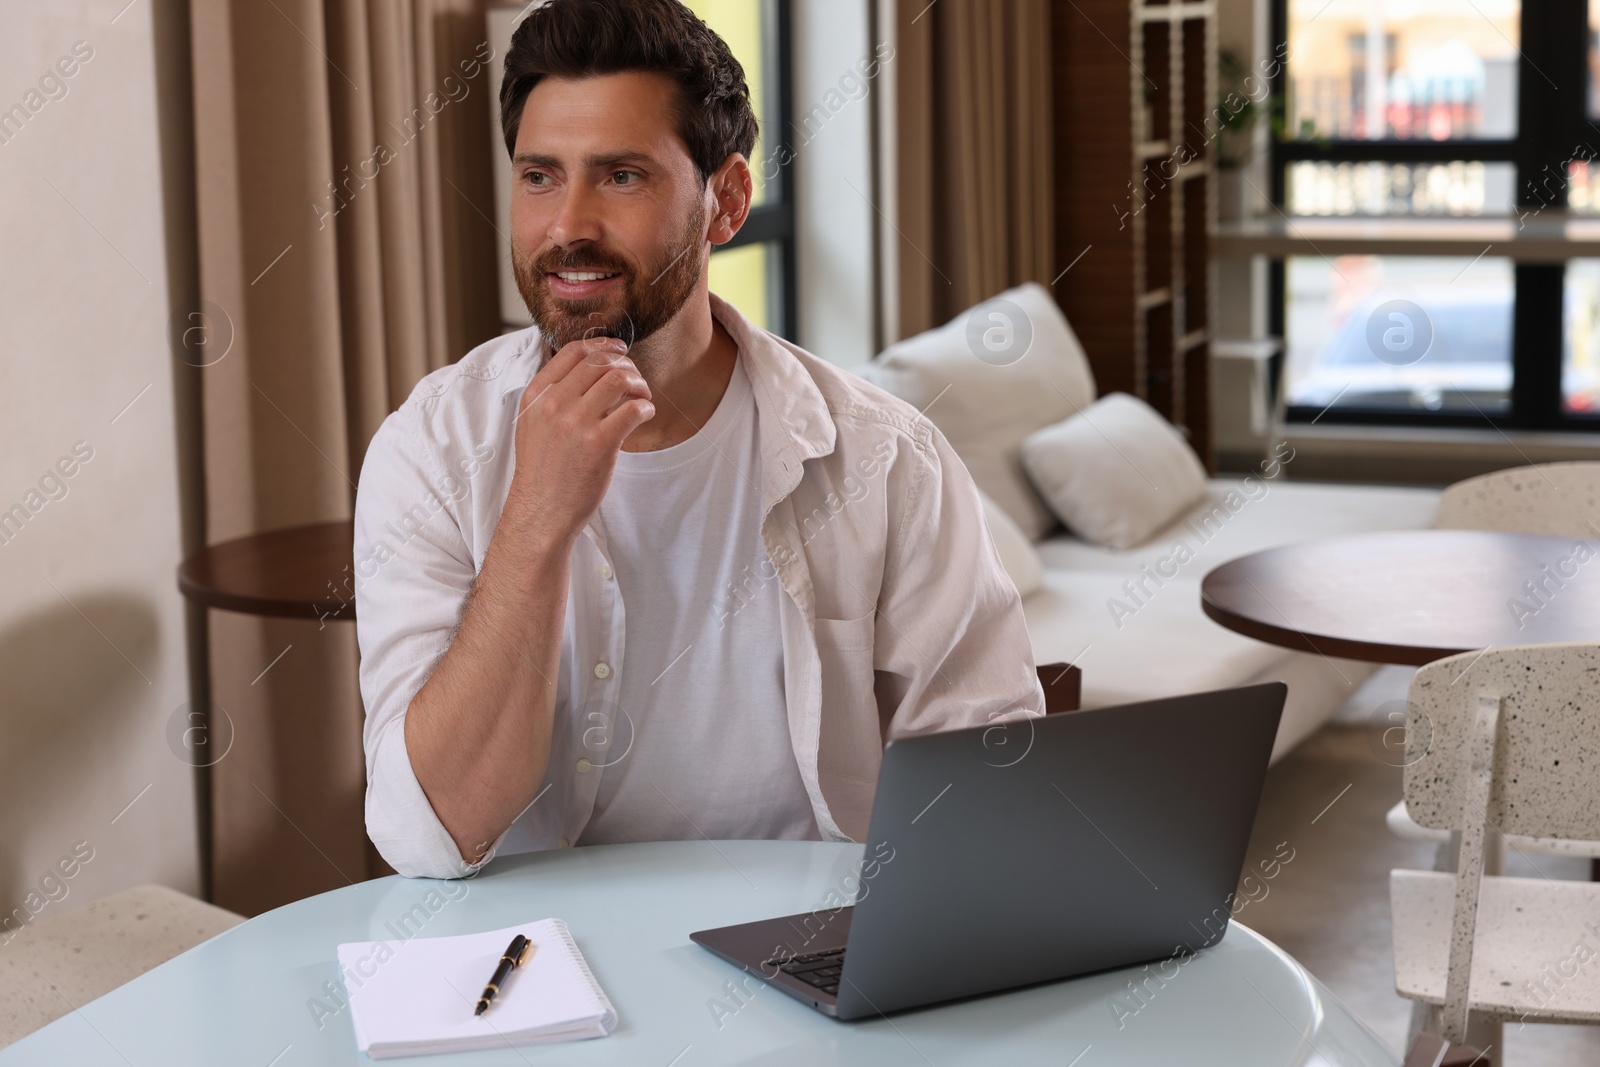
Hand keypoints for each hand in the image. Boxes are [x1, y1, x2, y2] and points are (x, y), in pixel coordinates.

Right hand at [503, 335, 653, 552]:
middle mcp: (554, 404)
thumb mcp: (533, 425)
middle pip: (599, 362)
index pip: (572, 351)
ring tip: (642, 397)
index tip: (617, 350)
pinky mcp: (600, 443)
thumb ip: (552, 397)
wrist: (541, 511)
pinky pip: (634, 408)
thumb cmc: (542, 472)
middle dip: (625, 366)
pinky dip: (646, 407)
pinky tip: (644, 415)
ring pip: (619, 379)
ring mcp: (576, 423)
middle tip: (635, 381)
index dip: (601, 345)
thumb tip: (585, 371)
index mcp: (536, 396)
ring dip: (639, 384)